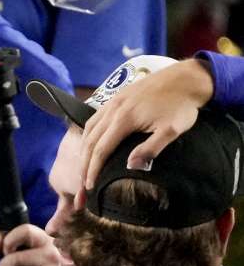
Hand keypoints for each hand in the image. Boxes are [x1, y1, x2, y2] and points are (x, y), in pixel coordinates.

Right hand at [80, 58, 214, 193]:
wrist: (184, 78)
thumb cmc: (181, 106)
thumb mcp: (171, 130)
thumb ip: (151, 148)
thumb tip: (129, 166)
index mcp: (124, 120)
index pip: (100, 150)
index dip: (93, 170)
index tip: (89, 186)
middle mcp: (112, 111)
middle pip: (89, 142)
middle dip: (83, 165)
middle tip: (82, 184)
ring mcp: (111, 103)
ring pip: (88, 131)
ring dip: (82, 151)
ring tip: (82, 168)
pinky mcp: (114, 99)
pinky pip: (93, 120)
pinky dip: (87, 136)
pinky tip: (89, 144)